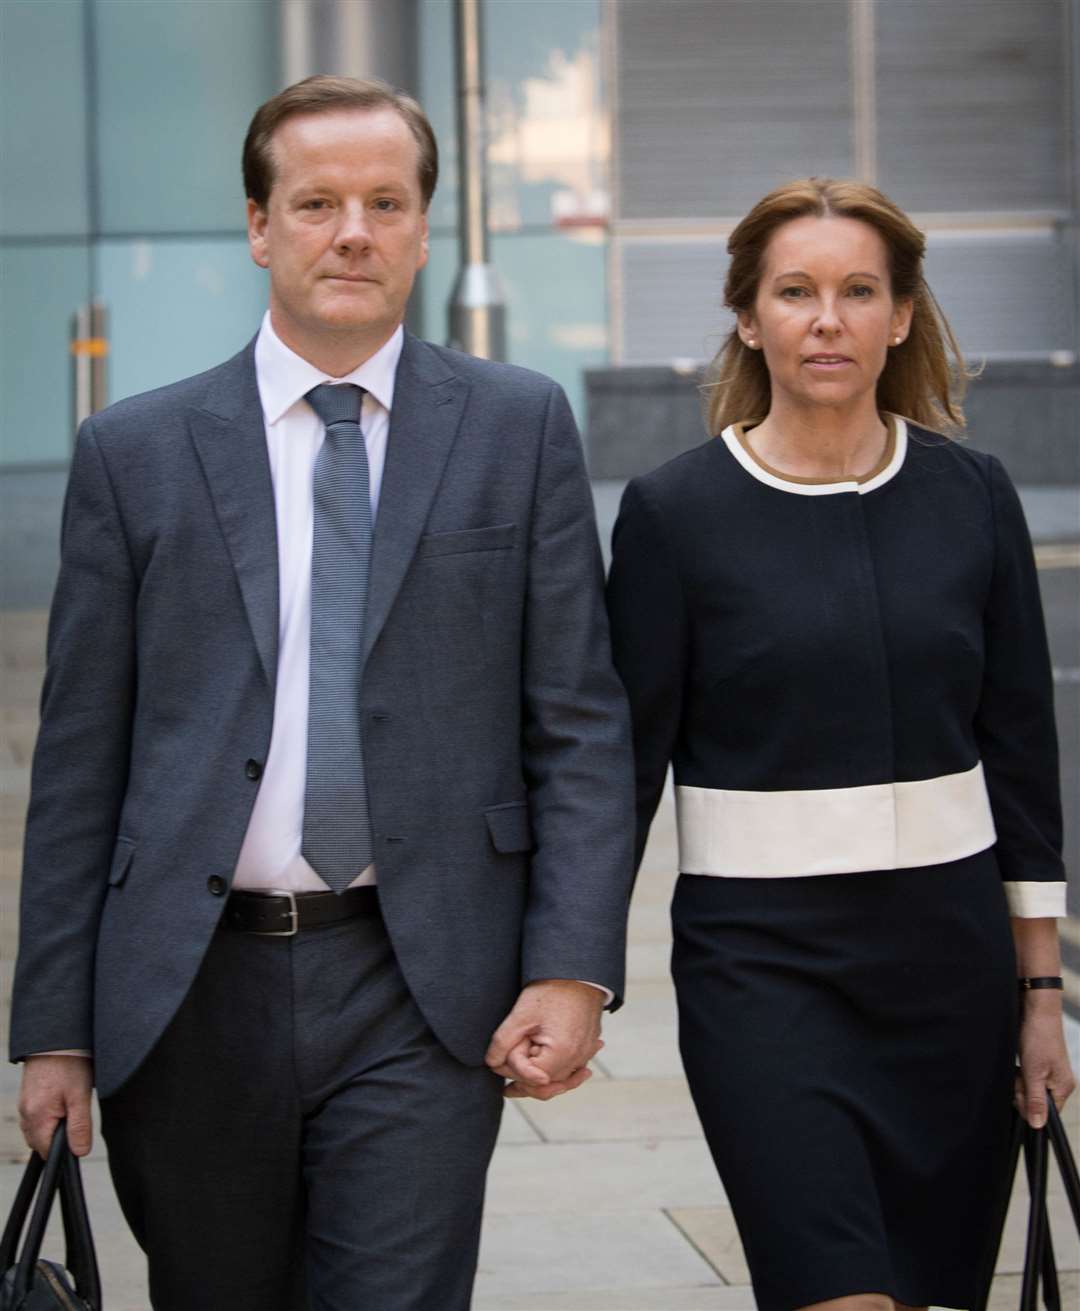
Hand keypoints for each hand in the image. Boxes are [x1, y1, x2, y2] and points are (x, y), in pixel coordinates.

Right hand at [18, 1055, 94, 1157]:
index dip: (65, 1148)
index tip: (78, 1135)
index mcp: (36, 1117)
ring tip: (70, 1104)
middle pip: (40, 1142)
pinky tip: (61, 1099)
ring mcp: (24, 1104)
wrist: (57, 1037)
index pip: (47, 1151)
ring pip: (38, 1129)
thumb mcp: (81, 1096)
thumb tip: (79, 1152)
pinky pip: (35, 1115)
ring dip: (53, 1125)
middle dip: (58, 1137)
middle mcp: (25, 1113)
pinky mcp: (27, 1095)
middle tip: (76, 1114)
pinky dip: (48, 1114)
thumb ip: (79, 1126)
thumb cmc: (70, 1065)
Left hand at [486, 979, 604, 1099]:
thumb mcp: (521, 1015)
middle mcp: (579, 1057)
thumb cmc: (551, 991)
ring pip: (561, 1079)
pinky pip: (572, 1067)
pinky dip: (558, 1072)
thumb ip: (503, 1042)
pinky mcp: (589, 1044)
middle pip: (548, 1084)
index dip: (512, 1071)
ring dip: (540, 1082)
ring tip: (517, 1088)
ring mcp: (587, 1052)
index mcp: (562, 1053)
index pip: (532, 1079)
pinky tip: (546, 1076)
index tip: (497, 1062)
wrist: (577, 971)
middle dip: (526, 1081)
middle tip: (505, 1084)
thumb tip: (491, 1064)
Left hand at [1015, 996, 1075, 1128]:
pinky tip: (1019, 1064)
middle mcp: (1058, 1083)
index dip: (1028, 1105)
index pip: (1045, 1113)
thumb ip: (1035, 1099)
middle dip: (1022, 1091)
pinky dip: (1019, 1073)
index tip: (1021, 1090)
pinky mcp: (1039, 1065)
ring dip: (1019, 1081)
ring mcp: (1049, 1074)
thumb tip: (1038, 1125)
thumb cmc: (1039, 1037)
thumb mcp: (1034, 1072)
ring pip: (1028, 1090)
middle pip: (1035, 1101)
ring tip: (1020, 1066)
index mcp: (1062, 1088)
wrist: (1036, 1010)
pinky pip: (1026, 1079)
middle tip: (1021, 1073)